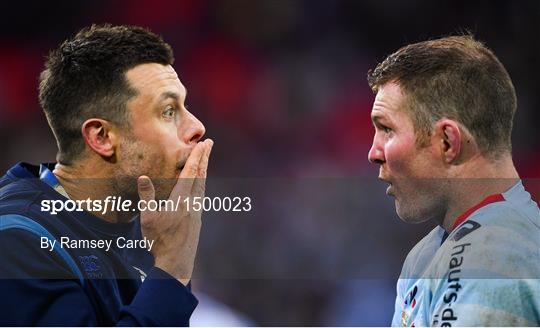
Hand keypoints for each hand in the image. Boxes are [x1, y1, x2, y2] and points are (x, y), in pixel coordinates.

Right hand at [137, 139, 212, 284]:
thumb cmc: (160, 240)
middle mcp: (193, 202)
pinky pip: (201, 194)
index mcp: (182, 199)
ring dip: (204, 169)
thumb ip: (147, 196)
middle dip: (205, 157)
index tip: (203, 143)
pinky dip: (202, 182)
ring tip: (206, 158)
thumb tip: (143, 176)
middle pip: (201, 174)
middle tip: (210, 143)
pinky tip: (200, 184)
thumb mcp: (148, 218)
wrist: (176, 261)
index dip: (197, 156)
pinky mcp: (197, 218)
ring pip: (203, 184)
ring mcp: (197, 210)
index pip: (191, 172)